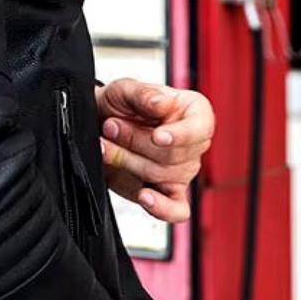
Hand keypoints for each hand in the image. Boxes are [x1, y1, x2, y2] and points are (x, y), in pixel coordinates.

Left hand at [95, 79, 213, 222]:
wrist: (100, 123)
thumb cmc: (120, 103)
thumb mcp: (127, 89)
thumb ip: (144, 94)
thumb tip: (161, 103)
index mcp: (194, 113)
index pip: (200, 129)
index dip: (180, 135)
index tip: (158, 136)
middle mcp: (193, 145)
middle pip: (172, 155)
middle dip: (135, 141)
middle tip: (110, 126)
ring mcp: (181, 171)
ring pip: (161, 176)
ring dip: (127, 160)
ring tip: (105, 144)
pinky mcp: (166, 193)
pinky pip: (176, 210)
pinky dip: (162, 208)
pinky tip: (145, 196)